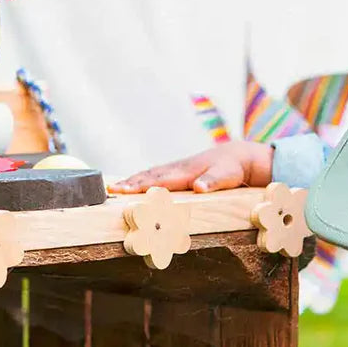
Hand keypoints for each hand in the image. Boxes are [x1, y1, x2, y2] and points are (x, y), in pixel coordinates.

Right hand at [108, 141, 273, 194]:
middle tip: (110, 190)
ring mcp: (178, 168)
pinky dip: (143, 178)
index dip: (140, 186)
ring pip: (151, 173)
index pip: (159, 180)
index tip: (122, 190)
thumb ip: (213, 182)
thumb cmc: (232, 168)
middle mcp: (178, 168)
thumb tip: (199, 188)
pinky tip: (136, 183)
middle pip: (150, 175)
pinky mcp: (180, 170)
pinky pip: (157, 174)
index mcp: (186, 172)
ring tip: (116, 187)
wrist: (237, 156)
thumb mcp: (227, 176)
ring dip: (133, 180)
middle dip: (130, 182)